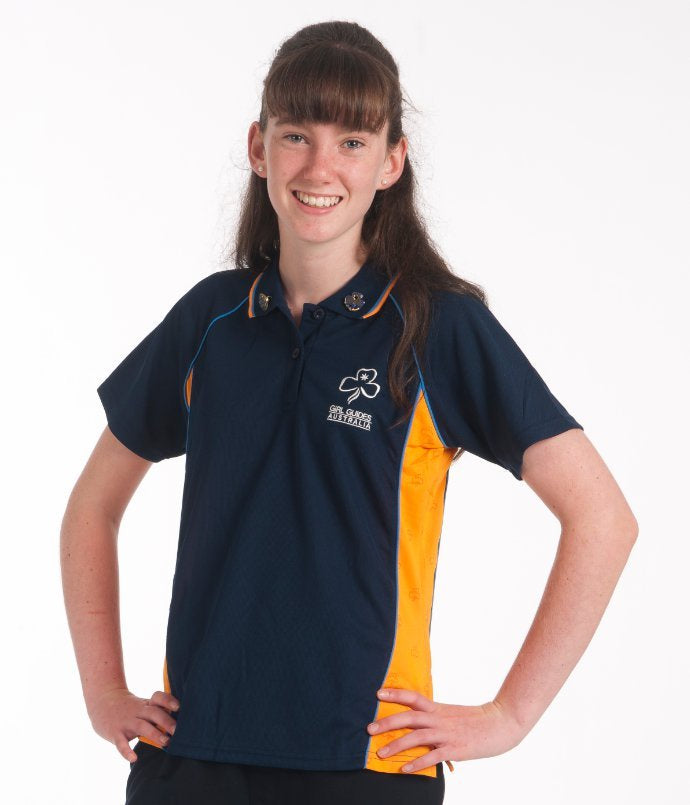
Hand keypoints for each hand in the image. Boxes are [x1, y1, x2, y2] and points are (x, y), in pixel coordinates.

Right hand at [87, 687, 180, 762]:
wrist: (103, 702)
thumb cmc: (130, 707)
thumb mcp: (143, 705)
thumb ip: (158, 712)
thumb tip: (180, 724)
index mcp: (146, 704)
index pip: (158, 698)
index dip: (168, 701)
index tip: (178, 707)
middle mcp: (138, 711)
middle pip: (154, 713)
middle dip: (166, 721)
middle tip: (178, 731)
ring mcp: (126, 722)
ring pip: (142, 726)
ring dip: (155, 734)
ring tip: (166, 742)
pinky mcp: (115, 733)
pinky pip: (121, 743)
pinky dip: (127, 751)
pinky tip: (134, 759)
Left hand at [366, 688, 525, 773]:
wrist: (501, 723)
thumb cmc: (476, 720)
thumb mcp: (453, 714)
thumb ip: (436, 719)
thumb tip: (421, 727)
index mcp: (438, 708)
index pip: (413, 697)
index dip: (395, 694)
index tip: (378, 693)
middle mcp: (439, 719)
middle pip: (408, 717)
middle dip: (387, 722)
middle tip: (369, 729)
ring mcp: (447, 734)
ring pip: (416, 737)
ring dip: (396, 745)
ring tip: (380, 753)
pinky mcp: (455, 749)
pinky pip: (432, 756)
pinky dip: (416, 762)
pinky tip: (404, 769)